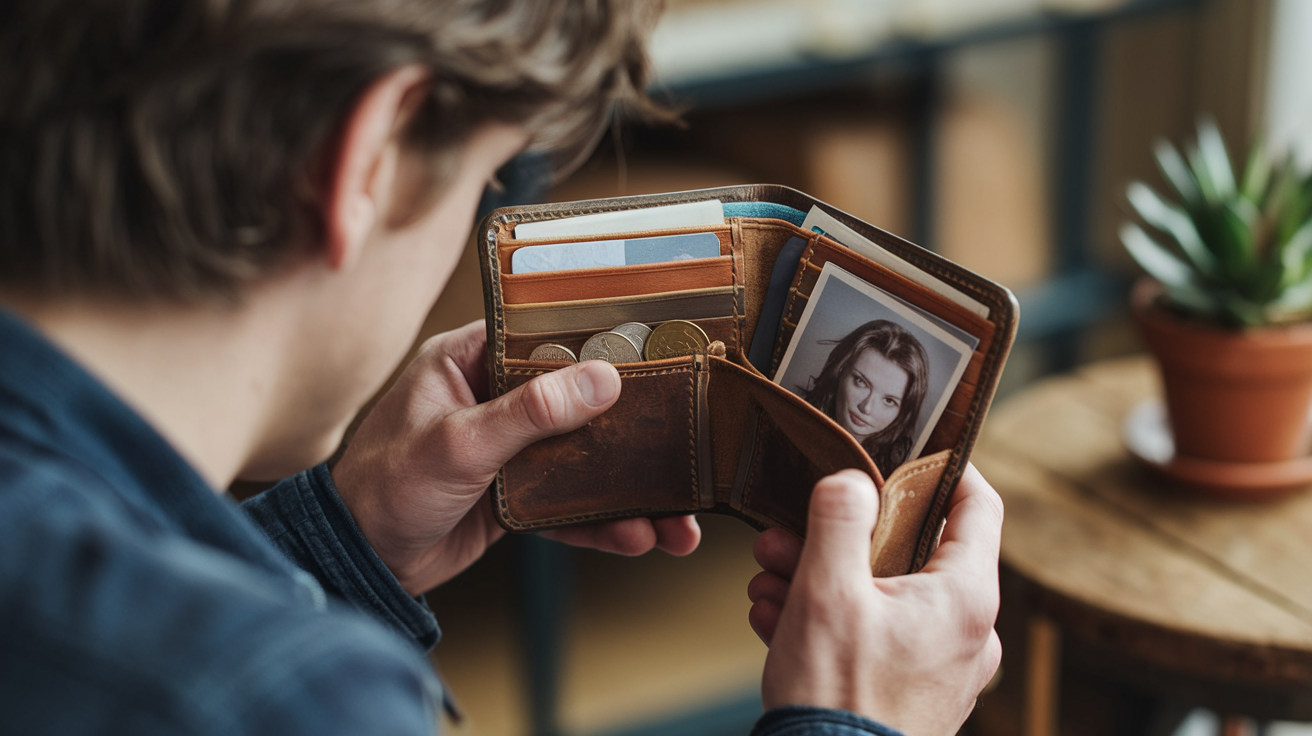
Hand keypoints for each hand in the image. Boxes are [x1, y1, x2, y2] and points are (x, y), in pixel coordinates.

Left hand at [332, 320, 700, 594]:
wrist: (358, 562)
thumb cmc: (382, 487)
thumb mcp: (458, 443)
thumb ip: (530, 414)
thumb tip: (603, 381)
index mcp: (468, 359)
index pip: (545, 334)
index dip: (602, 340)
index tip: (659, 346)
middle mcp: (494, 397)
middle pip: (580, 400)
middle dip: (635, 428)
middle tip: (689, 439)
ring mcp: (509, 448)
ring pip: (584, 458)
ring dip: (630, 488)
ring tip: (679, 516)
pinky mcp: (516, 495)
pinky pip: (570, 504)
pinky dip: (602, 523)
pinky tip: (639, 536)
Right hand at [748, 464, 1002, 735]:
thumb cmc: (838, 702)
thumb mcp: (827, 593)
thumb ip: (840, 521)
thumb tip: (851, 479)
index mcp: (964, 599)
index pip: (979, 506)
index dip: (944, 468)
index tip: (908, 450)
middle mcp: (965, 633)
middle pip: (910, 553)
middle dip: (840, 537)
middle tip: (789, 533)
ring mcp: (941, 668)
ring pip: (883, 595)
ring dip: (821, 578)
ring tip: (769, 579)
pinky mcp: (912, 693)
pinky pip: (875, 635)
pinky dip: (830, 619)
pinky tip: (777, 618)